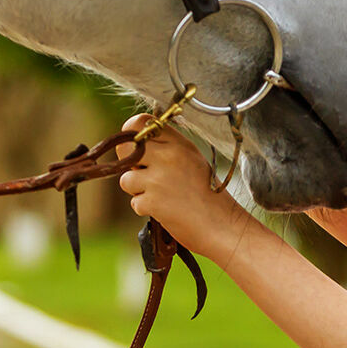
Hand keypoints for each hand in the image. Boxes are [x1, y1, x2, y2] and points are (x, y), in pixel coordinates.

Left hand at [116, 114, 253, 260]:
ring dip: (138, 190)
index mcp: (179, 143)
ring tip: (161, 195)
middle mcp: (168, 156)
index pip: (141, 123)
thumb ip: (167, 148)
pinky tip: (165, 209)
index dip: (131, 134)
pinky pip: (135, 201)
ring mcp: (159, 179)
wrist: (222, 224)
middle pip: (125, 148)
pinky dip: (146, 208)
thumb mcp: (193, 159)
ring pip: (126, 179)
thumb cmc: (208, 194)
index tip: (135, 147)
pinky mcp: (152, 202)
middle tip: (143, 174)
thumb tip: (134, 145)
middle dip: (128, 163)